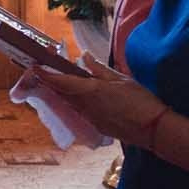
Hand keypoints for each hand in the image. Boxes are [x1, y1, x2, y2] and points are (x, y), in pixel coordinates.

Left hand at [35, 53, 169, 145]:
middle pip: (62, 93)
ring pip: (70, 103)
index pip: (61, 82)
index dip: (45, 75)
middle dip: (51, 82)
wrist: (154, 130)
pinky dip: (75, 101)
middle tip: (42, 71)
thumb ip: (99, 69)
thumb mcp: (121, 80)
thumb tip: (84, 57)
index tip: (34, 67)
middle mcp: (85, 106)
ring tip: (57, 81)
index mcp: (90, 90)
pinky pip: (80, 111)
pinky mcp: (97, 126)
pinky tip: (78, 96)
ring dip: (62, 92)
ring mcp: (90, 118)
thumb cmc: (141, 101)